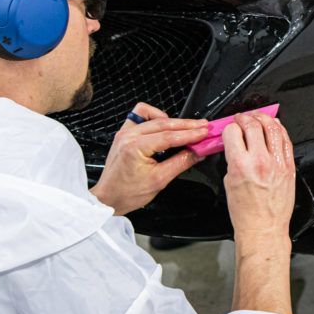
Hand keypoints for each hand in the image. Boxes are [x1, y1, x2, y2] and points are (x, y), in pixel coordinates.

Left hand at [90, 102, 207, 215]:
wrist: (108, 198)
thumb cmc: (128, 193)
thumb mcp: (159, 180)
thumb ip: (180, 163)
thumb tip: (198, 152)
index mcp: (135, 147)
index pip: (169, 136)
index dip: (190, 133)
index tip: (205, 132)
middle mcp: (128, 135)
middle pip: (163, 123)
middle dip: (186, 125)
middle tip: (204, 126)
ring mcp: (125, 132)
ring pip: (153, 117)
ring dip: (173, 121)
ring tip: (188, 127)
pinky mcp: (125, 133)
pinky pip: (140, 115)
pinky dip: (154, 117)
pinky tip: (164, 124)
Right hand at [222, 113, 295, 247]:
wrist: (263, 228)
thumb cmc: (245, 212)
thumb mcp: (228, 182)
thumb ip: (232, 159)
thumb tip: (234, 144)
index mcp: (240, 165)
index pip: (233, 132)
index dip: (229, 127)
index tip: (230, 128)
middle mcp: (260, 161)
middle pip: (253, 124)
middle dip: (244, 118)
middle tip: (242, 119)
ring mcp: (277, 163)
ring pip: (272, 127)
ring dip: (263, 118)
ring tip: (258, 117)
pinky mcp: (289, 167)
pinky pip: (286, 140)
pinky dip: (279, 129)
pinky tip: (274, 126)